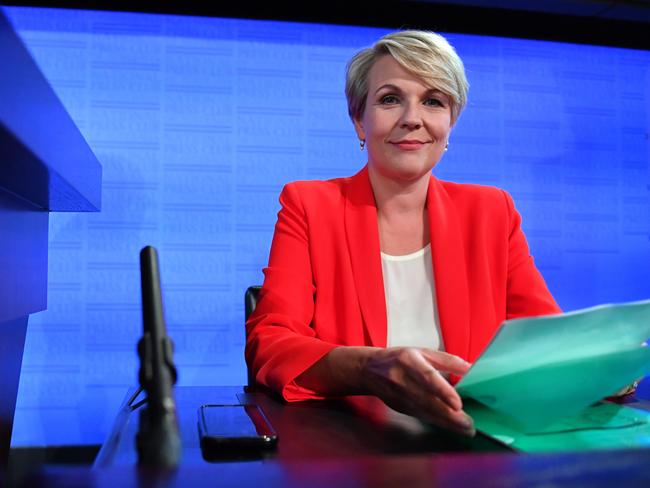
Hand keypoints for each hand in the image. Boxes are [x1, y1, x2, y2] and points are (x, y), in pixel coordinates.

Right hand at [360, 347, 474, 435]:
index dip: (443, 392)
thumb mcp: (422, 352)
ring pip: (425, 412)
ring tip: (465, 429)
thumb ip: (447, 360)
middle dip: (449, 415)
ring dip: (446, 422)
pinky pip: (421, 416)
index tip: (458, 404)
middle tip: (469, 424)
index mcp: (409, 361)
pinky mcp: (400, 407)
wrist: (369, 370)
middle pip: (428, 400)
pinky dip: (437, 422)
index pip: (427, 378)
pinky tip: (451, 426)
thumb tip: (471, 368)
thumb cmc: (400, 358)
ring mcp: (399, 396)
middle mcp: (402, 379)